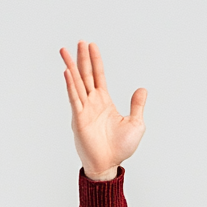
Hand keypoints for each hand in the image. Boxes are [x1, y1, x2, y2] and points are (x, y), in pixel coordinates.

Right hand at [60, 41, 146, 179]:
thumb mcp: (136, 124)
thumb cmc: (121, 148)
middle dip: (82, 58)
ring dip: (71, 67)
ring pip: (77, 83)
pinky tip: (68, 72)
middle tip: (79, 41)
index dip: (96, 61)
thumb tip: (142, 90)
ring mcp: (84, 110)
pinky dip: (71, 85)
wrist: (109, 164)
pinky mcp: (79, 119)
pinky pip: (74, 99)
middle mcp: (92, 103)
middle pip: (86, 75)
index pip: (99, 76)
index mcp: (105, 102)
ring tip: (65, 51)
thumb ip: (137, 106)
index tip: (91, 46)